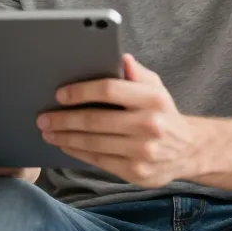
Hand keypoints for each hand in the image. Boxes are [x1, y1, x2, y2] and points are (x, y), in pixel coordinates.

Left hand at [37, 54, 199, 187]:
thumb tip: (121, 58)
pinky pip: (99, 160)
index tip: (59, 94)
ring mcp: (143, 151)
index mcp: (153, 98)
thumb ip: (137, 73)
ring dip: (65, 137)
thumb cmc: (163, 113)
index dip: (81, 91)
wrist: (189, 151)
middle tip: (42, 117)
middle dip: (64, 119)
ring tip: (48, 131)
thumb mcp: (156, 88)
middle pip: (96, 120)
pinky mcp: (137, 172)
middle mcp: (150, 125)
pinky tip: (65, 144)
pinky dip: (78, 152)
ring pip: (94, 143)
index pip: (109, 90)